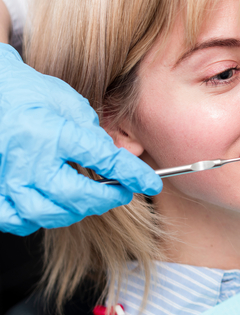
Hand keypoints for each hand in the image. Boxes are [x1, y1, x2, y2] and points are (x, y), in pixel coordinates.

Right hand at [0, 44, 161, 234]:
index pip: (105, 161)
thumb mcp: (69, 103)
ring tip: (87, 196)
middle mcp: (29, 161)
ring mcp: (6, 180)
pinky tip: (50, 203)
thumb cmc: (29, 93)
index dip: (133, 175)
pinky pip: (18, 220)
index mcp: (53, 134)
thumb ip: (92, 133)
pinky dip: (38, 217)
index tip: (151, 183)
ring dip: (75, 210)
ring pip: (48, 214)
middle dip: (108, 198)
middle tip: (122, 191)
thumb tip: (114, 160)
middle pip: (78, 197)